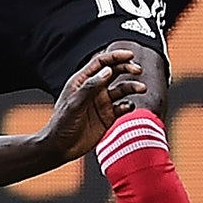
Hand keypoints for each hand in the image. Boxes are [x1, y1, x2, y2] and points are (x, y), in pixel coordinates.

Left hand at [39, 45, 143, 164]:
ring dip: (133, 87)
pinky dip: (129, 105)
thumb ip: (90, 86)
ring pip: (122, 89)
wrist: (60, 147)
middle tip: (138, 70)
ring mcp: (102, 102)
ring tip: (142, 88)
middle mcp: (94, 89)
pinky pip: (123, 107)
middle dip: (127, 68)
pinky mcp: (108, 116)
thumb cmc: (61, 124)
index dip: (115, 57)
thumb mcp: (74, 103)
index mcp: (83, 81)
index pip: (101, 62)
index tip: (129, 55)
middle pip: (114, 72)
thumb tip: (107, 70)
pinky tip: (129, 107)